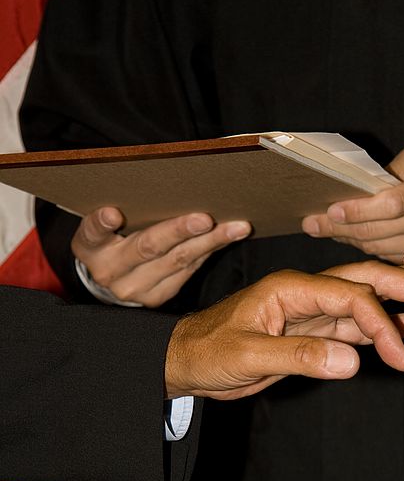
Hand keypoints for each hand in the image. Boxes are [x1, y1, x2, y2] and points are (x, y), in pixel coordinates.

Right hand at [72, 207, 250, 306]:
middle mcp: (109, 271)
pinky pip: (189, 271)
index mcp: (89, 246)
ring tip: (236, 227)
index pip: (91, 233)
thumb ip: (125, 207)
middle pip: (147, 247)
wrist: (111, 278)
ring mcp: (134, 289)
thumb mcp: (106, 224)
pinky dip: (210, 250)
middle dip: (179, 231)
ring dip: (210, 242)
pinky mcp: (156, 298)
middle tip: (205, 218)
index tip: (112, 213)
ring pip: (178, 261)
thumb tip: (172, 181)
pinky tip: (229, 237)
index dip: (100, 223)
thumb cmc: (113, 238)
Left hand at [164, 261, 403, 399]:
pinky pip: (356, 324)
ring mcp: (314, 309)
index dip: (381, 323)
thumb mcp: (247, 356)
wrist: (186, 359)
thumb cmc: (208, 352)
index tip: (401, 356)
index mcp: (292, 288)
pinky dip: (385, 325)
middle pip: (371, 282)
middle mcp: (308, 291)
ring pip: (370, 302)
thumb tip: (354, 361)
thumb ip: (300, 356)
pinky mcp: (315, 329)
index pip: (351, 296)